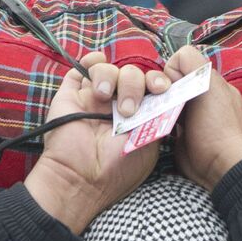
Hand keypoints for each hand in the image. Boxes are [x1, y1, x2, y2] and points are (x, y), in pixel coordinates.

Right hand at [23, 52, 165, 234]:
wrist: (80, 178)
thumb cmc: (116, 169)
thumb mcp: (148, 145)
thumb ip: (159, 118)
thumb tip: (169, 95)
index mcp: (138, 117)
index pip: (152, 89)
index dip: (159, 82)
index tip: (162, 89)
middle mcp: (117, 105)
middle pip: (133, 75)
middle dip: (137, 82)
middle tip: (130, 105)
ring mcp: (95, 100)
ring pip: (111, 69)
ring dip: (112, 77)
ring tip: (104, 97)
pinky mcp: (72, 95)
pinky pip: (84, 67)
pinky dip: (92, 62)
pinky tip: (95, 72)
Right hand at [166, 47, 241, 190]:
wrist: (219, 167)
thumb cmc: (217, 126)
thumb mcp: (209, 86)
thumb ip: (195, 65)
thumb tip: (174, 64)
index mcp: (212, 84)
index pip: (182, 62)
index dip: (173, 71)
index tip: (173, 87)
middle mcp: (202, 98)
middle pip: (172, 82)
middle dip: (164, 90)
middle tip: (164, 105)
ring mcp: (191, 118)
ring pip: (165, 101)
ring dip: (159, 107)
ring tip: (159, 117)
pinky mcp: (181, 137)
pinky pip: (164, 122)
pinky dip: (160, 123)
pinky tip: (160, 130)